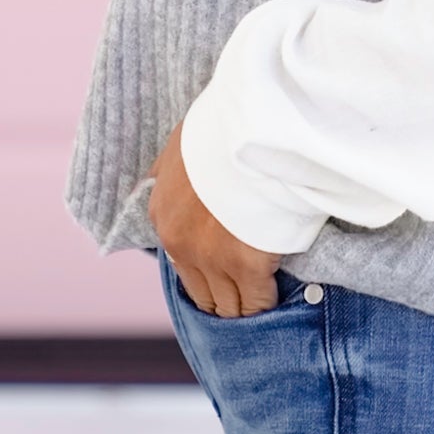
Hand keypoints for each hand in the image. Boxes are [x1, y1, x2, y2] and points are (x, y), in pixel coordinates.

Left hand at [148, 118, 282, 316]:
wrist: (253, 127)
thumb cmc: (222, 127)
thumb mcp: (179, 146)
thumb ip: (166, 174)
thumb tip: (155, 185)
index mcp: (163, 217)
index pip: (182, 268)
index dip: (207, 274)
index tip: (226, 275)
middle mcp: (181, 245)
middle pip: (203, 295)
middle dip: (224, 298)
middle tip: (247, 296)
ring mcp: (212, 258)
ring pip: (228, 306)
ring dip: (245, 305)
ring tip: (264, 303)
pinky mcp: (247, 265)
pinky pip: (257, 301)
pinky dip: (267, 302)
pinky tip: (279, 294)